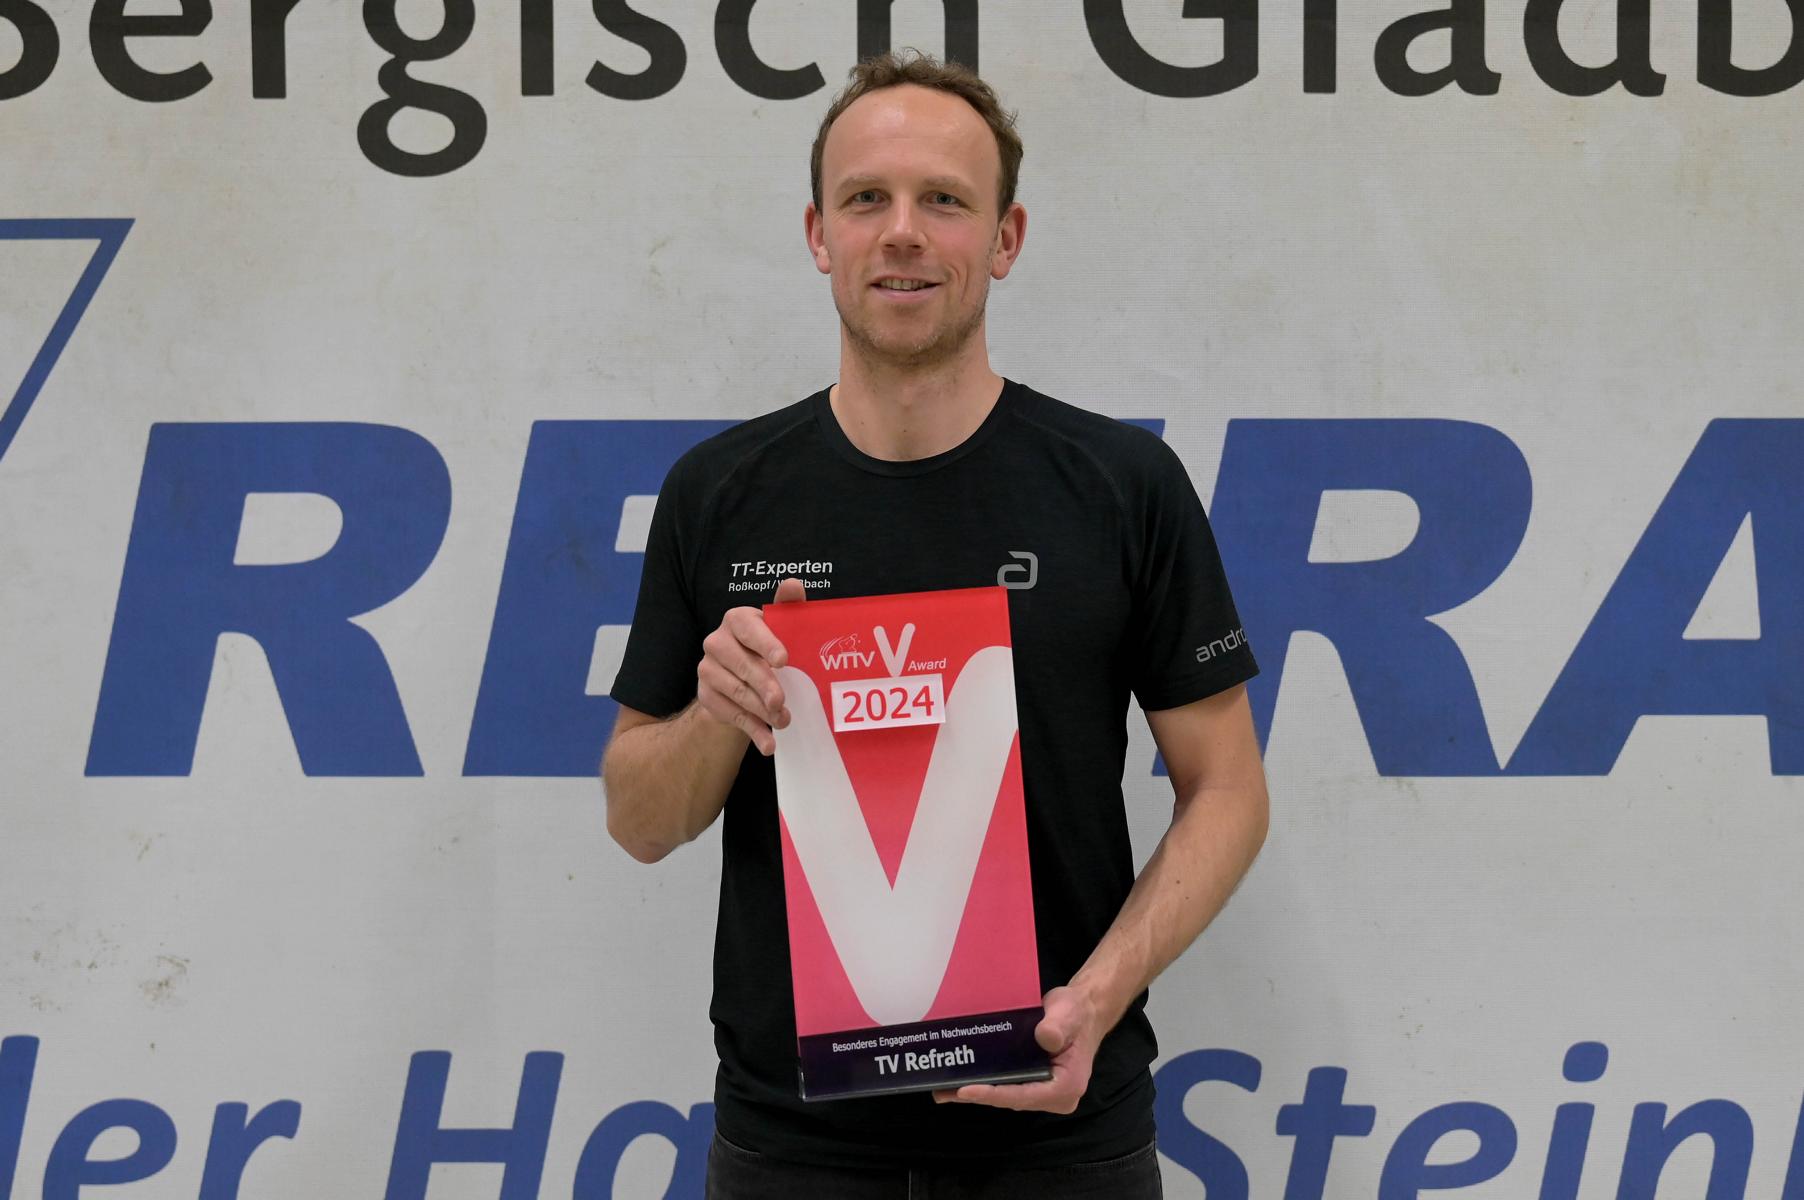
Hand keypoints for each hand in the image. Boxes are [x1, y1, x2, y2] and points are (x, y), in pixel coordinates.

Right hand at [695, 576, 805, 754]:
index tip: (784, 660)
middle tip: (782, 702)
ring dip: (761, 711)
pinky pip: (729, 714)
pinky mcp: (706, 695)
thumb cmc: (769, 648)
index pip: (749, 628)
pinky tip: (768, 742)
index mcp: (737, 619)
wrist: (743, 679)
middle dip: (765, 685)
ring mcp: (707, 669)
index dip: (766, 643)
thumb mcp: (782, 628)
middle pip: (742, 665)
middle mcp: (717, 641)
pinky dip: (751, 729)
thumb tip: (793, 583)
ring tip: (784, 721)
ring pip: (736, 692)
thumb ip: (788, 607)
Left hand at [932, 986, 1100, 1113]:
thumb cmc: (1077, 1013)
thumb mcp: (1068, 1014)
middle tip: (943, 1092)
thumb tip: (1043, 1038)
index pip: (1024, 1095)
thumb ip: (1057, 1027)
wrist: (1083, 1012)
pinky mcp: (1032, 1083)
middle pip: (1010, 1098)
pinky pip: (1007, 1086)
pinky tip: (961, 1078)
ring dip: (976, 1091)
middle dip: (977, 1095)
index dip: (993, 1094)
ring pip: (1005, 1095)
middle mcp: (1053, 1096)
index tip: (966, 1091)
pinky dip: (985, 1082)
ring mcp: (1042, 1092)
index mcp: (1066, 1087)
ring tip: (943, 1089)